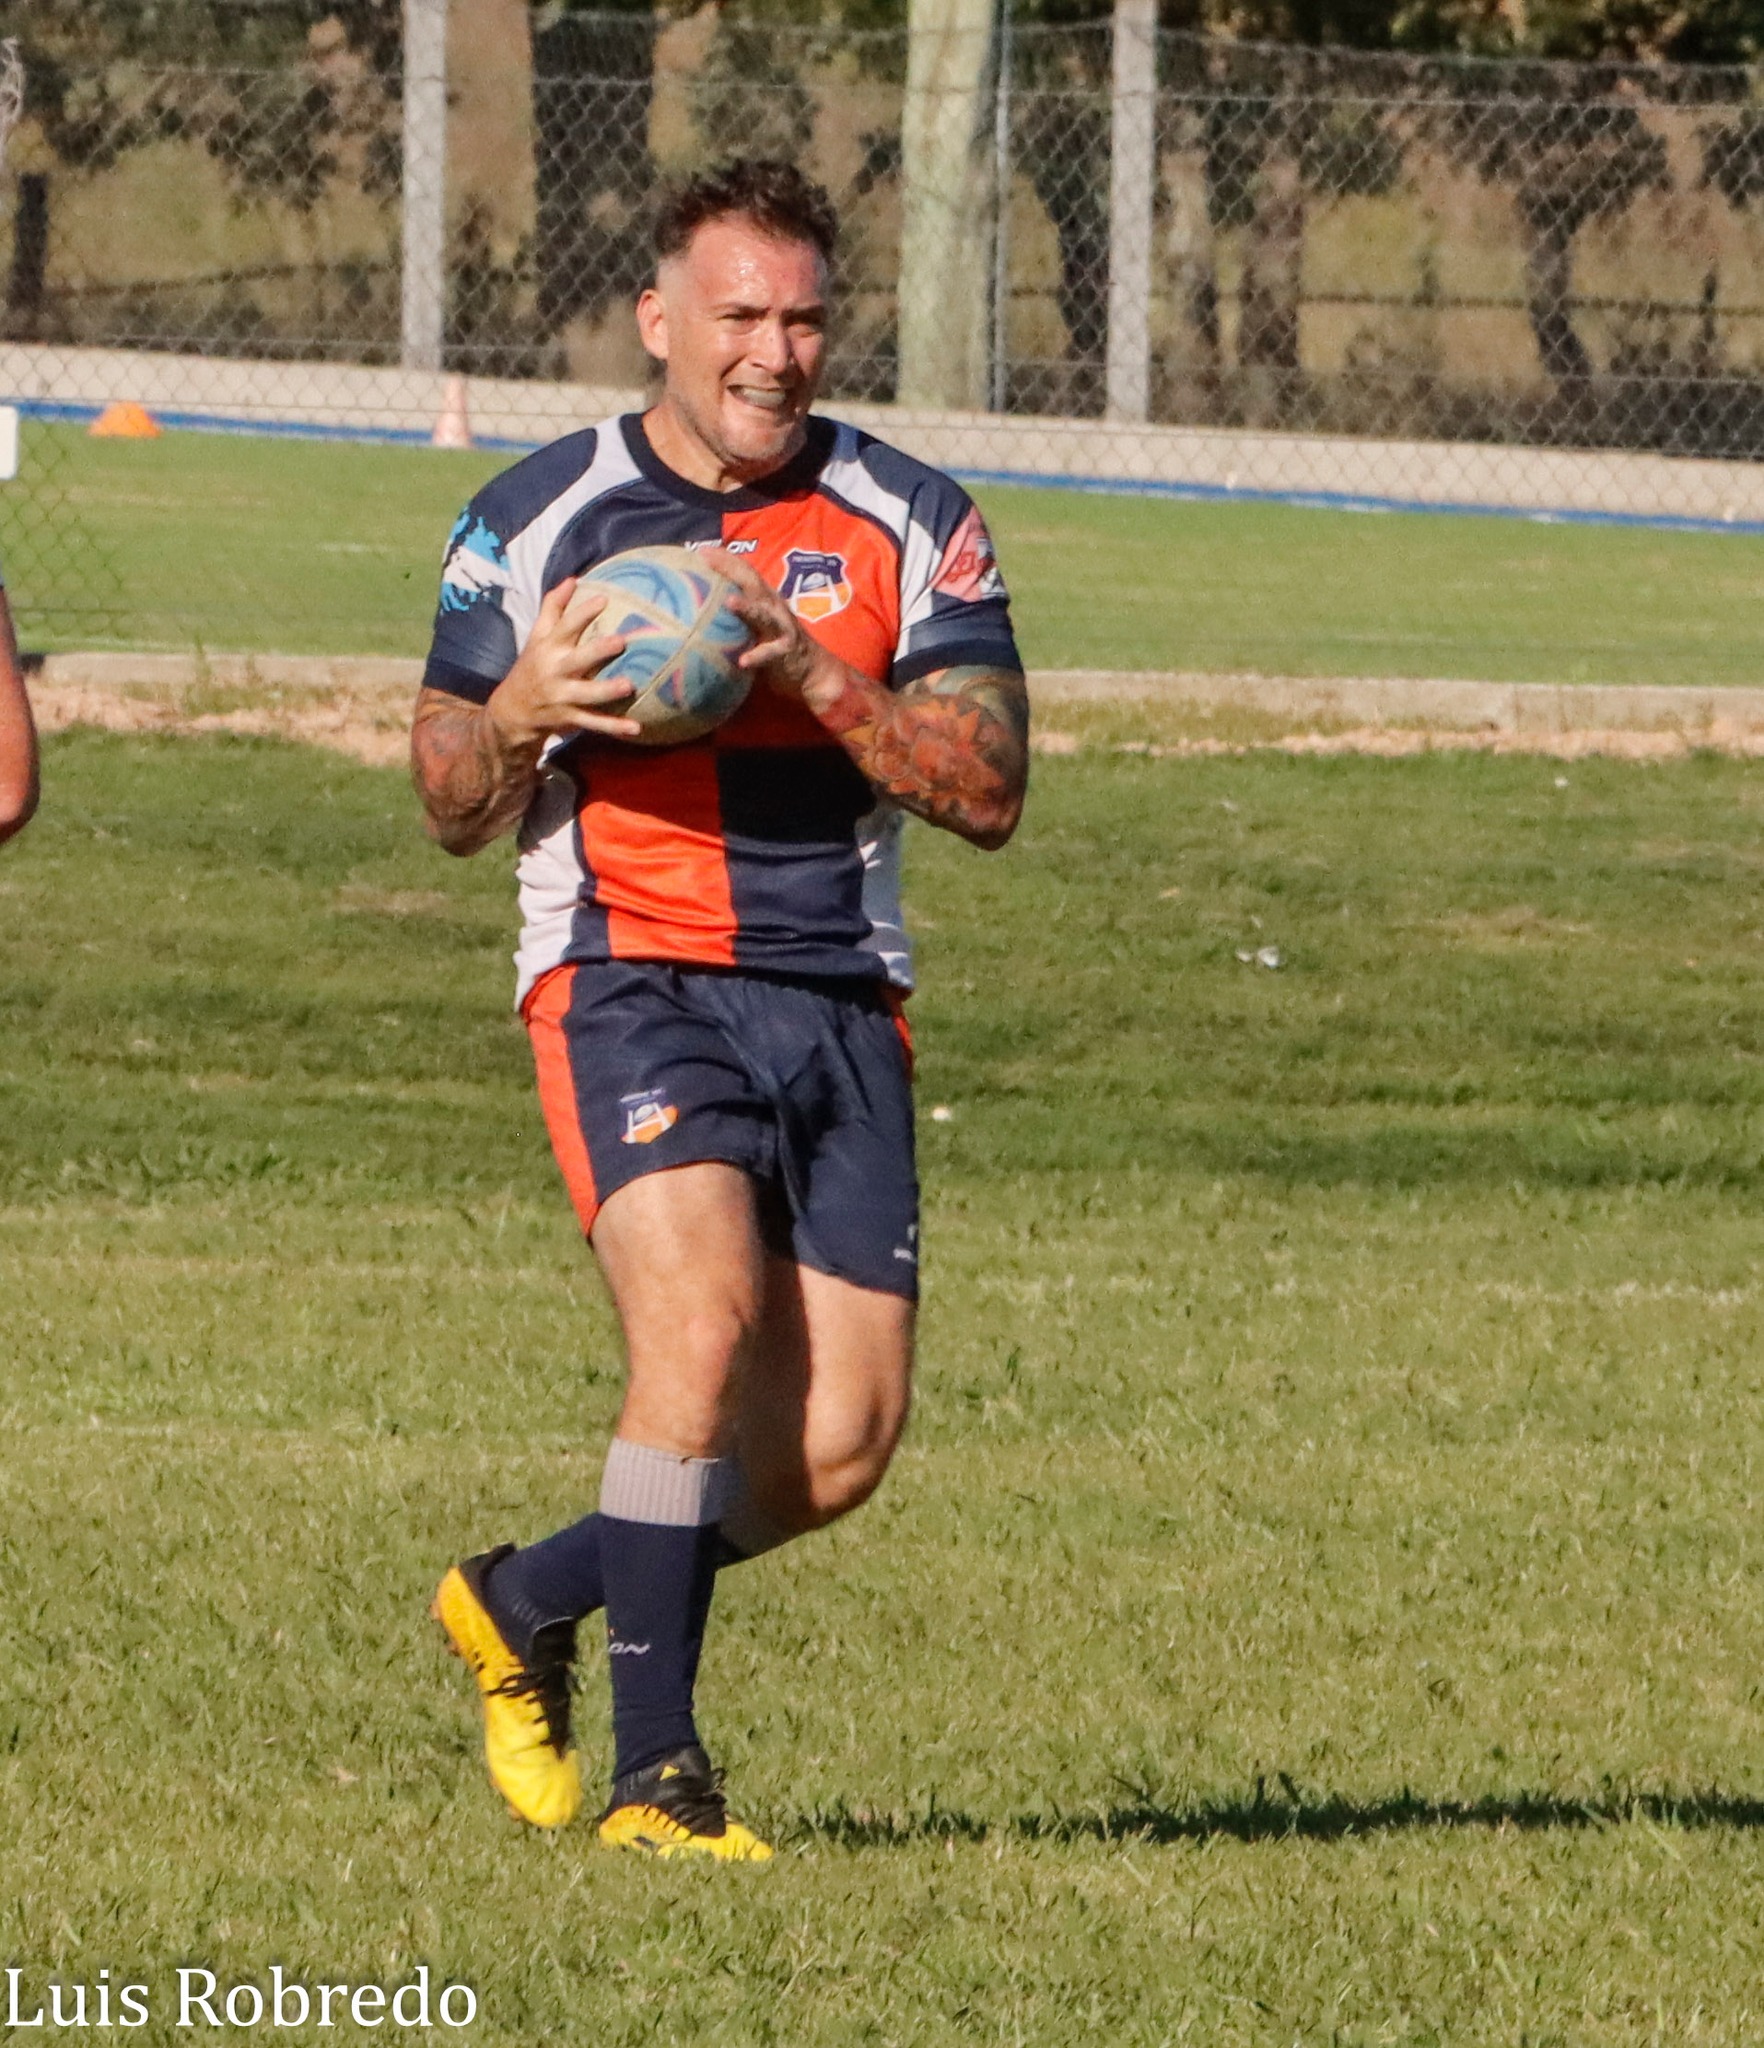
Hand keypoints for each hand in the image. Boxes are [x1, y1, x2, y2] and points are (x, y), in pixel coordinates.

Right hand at [486, 578, 642, 748]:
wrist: (511, 712)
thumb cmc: (532, 666)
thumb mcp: (537, 637)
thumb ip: (553, 608)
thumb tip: (573, 579)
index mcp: (549, 648)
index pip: (565, 626)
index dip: (584, 613)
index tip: (604, 599)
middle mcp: (554, 671)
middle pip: (577, 659)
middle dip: (598, 651)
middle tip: (621, 641)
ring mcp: (562, 696)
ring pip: (587, 694)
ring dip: (607, 691)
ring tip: (629, 686)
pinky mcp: (569, 718)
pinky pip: (593, 723)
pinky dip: (614, 727)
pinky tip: (636, 728)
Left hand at [704, 549, 842, 705]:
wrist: (812, 670)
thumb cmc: (774, 644)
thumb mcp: (756, 623)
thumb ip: (737, 613)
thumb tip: (701, 607)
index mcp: (764, 598)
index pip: (744, 571)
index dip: (725, 558)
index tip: (701, 549)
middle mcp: (773, 607)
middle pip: (752, 582)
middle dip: (730, 568)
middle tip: (706, 559)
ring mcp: (781, 627)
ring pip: (763, 614)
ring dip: (747, 607)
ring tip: (729, 602)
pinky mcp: (786, 650)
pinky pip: (770, 652)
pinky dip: (757, 655)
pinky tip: (743, 661)